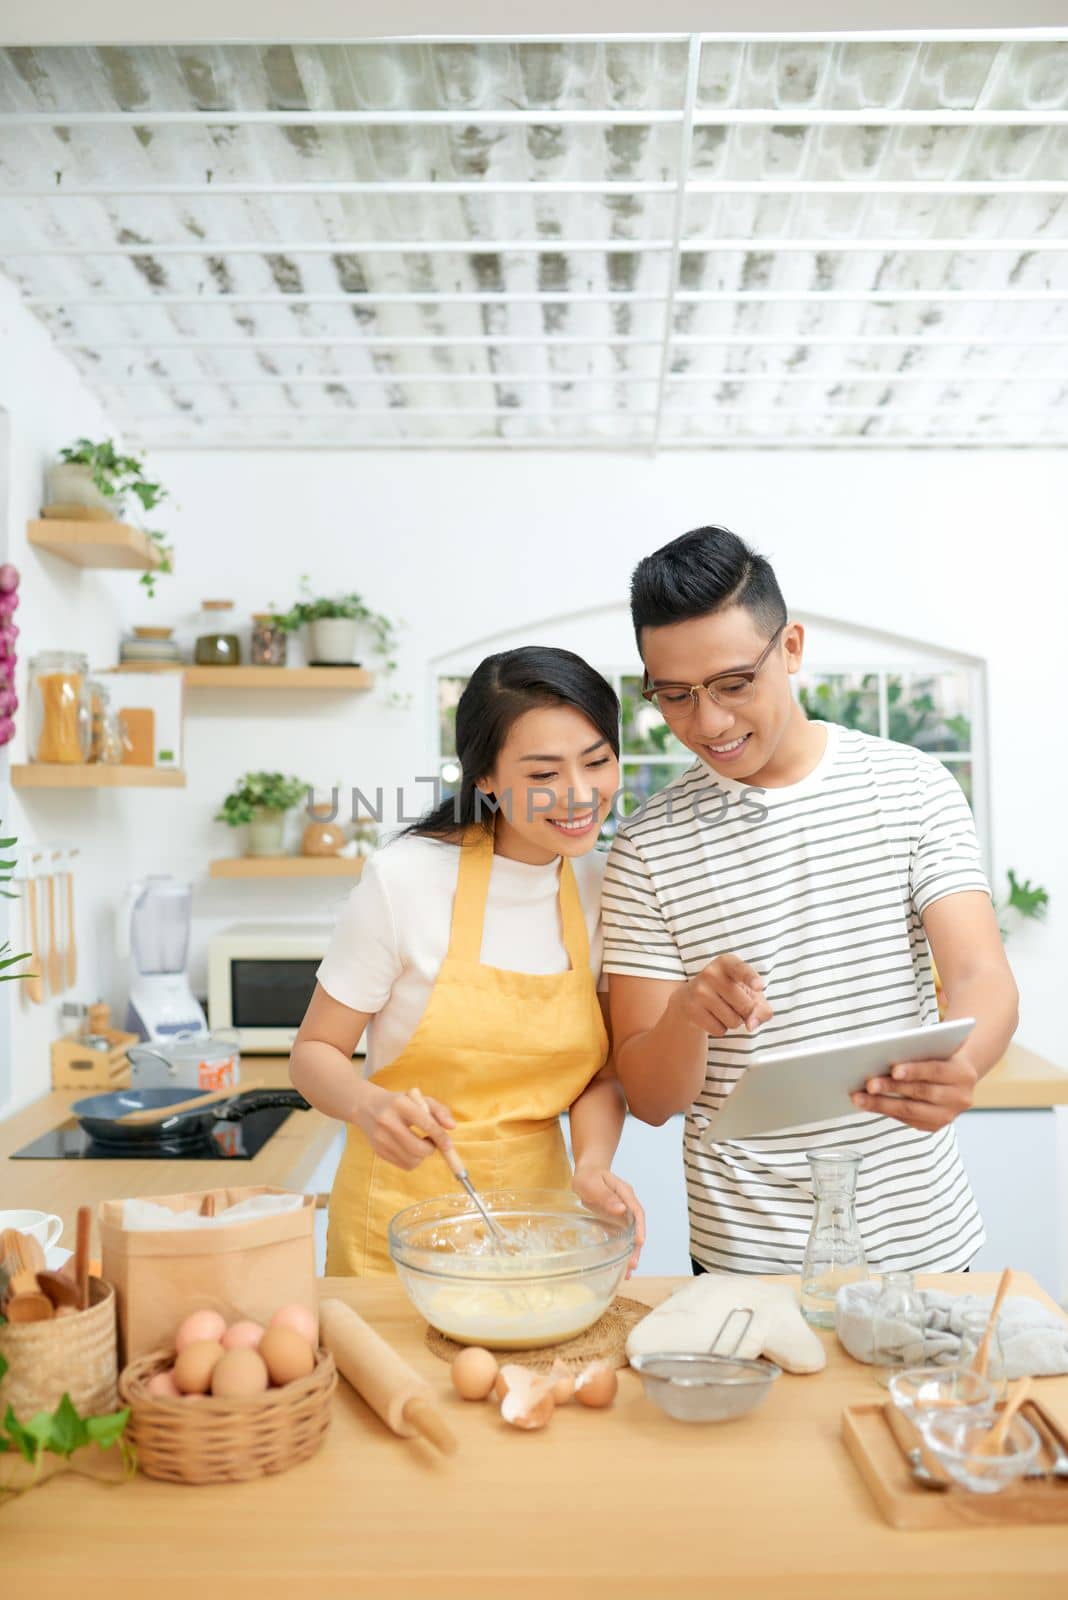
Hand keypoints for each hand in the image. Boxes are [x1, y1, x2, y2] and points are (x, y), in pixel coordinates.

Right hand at [353, 1084, 455, 1170]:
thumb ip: (439, 1110)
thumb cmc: (399, 1102)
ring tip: (420, 1143)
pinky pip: (404, 1165)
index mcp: (400, 1104)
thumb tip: (452, 1127)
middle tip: (431, 1142)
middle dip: (430, 1149)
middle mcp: (387, 1121)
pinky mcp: (378, 1151)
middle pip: (417, 1148)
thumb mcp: (419, 1099)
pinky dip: (413, 1160)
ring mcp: (380, 1138)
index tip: (448, 1145)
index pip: (425, 1123)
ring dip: (422, 1156)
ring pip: (412, 1159)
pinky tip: (410, 1148)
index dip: (440, 1137)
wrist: (366, 1106)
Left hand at [571, 1165, 645, 1275]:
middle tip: (632, 1265)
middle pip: (635, 1228)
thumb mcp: (593, 1183)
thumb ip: (606, 1196)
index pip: (637, 1212)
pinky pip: (619, 1238)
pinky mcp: (614, 1222)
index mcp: (625, 1194)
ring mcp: (621, 1214)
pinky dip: (619, 1251)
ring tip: (627, 1272)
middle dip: (635, 1247)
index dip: (640, 1228)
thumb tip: (622, 1209)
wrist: (587, 1173)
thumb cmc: (589, 1176)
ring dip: (629, 1252)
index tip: (640, 1242)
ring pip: (629, 1236)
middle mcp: (626, 1205)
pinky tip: (618, 1265)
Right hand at [670, 953, 772, 1037]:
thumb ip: (761, 1008)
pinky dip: (720, 1028)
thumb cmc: (730, 992)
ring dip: (734, 1021)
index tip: (760, 986)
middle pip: (746, 1006)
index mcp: (727, 962)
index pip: (742, 970)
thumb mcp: (749, 993)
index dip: (751, 979)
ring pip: (733, 1021)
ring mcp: (699, 991)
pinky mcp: (692, 1009)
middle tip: (734, 1003)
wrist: (691, 997)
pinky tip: (712, 1016)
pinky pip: (719, 1030)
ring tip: (722, 1008)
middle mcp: (711, 973)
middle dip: (746, 1012)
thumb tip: (751, 1026)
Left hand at [850, 1047, 977, 1130]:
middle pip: (921, 1092)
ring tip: (859, 1098)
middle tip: (868, 1084)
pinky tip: (869, 1105)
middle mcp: (961, 1097)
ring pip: (911, 1110)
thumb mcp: (936, 1049)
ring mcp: (949, 1115)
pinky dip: (887, 1111)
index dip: (915, 1070)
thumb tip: (879, 1057)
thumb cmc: (939, 1055)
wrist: (959, 1076)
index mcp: (963, 1073)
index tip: (894, 1070)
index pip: (936, 1070)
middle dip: (892, 1088)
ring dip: (882, 1104)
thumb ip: (918, 1051)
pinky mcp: (936, 1126)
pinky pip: (908, 1119)